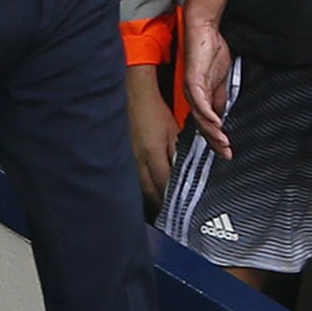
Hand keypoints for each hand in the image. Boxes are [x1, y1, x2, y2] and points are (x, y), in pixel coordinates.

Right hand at [125, 67, 178, 209]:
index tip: (182, 206)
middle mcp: (138, 161)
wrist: (133, 97)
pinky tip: (148, 190)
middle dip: (162, 204)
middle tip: (173, 213)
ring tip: (162, 206)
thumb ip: (180, 152)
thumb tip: (188, 170)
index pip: (164, 184)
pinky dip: (142, 187)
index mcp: (152, 154)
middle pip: (150, 191)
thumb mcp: (174, 131)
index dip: (173, 197)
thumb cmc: (155, 112)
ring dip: (151, 197)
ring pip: (140, 188)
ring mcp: (128, 160)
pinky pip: (133, 179)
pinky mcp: (123, 158)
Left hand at [183, 12, 235, 159]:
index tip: (228, 151)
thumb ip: (220, 98)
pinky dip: (208, 114)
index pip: (206, 123)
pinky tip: (217, 123)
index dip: (216, 138)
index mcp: (199, 97)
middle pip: (201, 125)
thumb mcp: (220, 80)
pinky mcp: (193, 79)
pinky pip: (200, 101)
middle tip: (226, 154)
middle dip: (214, 141)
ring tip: (223, 143)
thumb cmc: (212, 51)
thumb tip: (223, 116)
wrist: (204, 29)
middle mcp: (192, 96)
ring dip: (212, 131)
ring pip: (199, 117)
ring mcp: (191, 89)